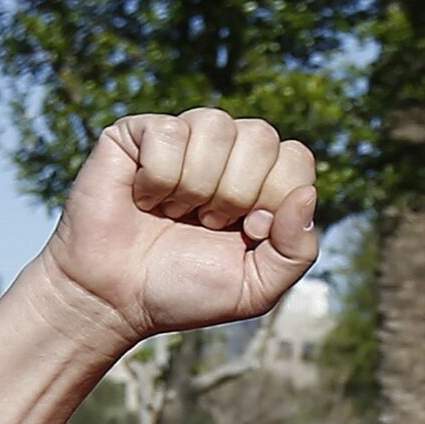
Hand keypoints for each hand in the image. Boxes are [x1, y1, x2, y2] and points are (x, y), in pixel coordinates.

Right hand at [41, 109, 319, 347]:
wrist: (116, 298)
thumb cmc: (184, 291)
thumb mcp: (256, 288)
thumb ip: (297, 251)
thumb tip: (308, 194)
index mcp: (261, 183)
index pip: (296, 158)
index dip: (276, 196)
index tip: (247, 232)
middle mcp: (227, 153)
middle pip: (262, 136)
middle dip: (236, 193)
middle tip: (206, 224)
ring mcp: (183, 138)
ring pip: (216, 125)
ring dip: (196, 185)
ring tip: (176, 212)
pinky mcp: (138, 133)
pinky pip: (169, 132)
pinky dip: (158, 177)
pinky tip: (145, 198)